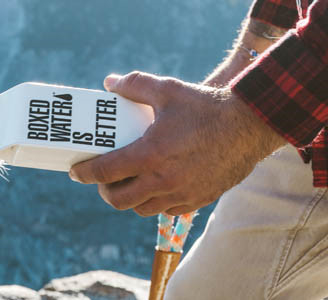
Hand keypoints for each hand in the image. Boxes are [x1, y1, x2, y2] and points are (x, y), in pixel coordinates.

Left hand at [69, 72, 284, 215]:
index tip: (75, 172)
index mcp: (151, 154)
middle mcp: (164, 180)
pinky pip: (166, 210)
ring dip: (129, 199)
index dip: (85, 174)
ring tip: (127, 182)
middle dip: (104, 191)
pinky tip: (153, 186)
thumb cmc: (207, 106)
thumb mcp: (168, 89)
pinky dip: (154, 202)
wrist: (251, 125)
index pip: (106, 172)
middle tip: (102, 178)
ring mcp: (182, 193)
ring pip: (141, 209)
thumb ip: (134, 85)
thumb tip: (109, 83)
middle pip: (118, 200)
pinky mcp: (198, 199)